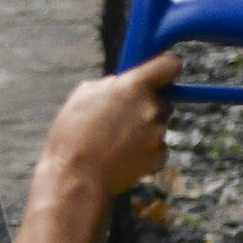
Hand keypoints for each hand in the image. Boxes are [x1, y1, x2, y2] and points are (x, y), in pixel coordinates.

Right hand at [42, 49, 181, 195]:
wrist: (78, 177)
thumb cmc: (73, 134)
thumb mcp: (83, 95)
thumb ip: (111, 85)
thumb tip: (123, 83)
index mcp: (134, 86)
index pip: (169, 65)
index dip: (166, 67)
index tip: (162, 72)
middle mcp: (152, 107)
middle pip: (162, 100)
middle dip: (147, 105)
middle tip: (122, 116)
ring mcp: (158, 133)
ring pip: (157, 124)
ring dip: (143, 128)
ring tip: (114, 139)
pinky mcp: (160, 155)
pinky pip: (156, 145)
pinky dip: (143, 149)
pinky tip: (121, 154)